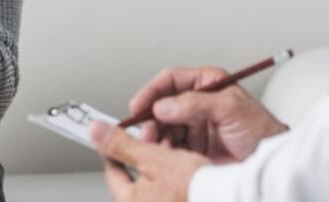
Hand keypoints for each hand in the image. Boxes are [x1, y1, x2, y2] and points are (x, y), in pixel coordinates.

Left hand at [91, 121, 208, 201]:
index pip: (112, 170)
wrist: (232, 198)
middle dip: (145, 151)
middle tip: (154, 136)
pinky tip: (188, 163)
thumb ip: (122, 145)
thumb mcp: (153, 159)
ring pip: (155, 179)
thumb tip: (96, 132)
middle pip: (136, 175)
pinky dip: (175, 173)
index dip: (116, 146)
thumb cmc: (196, 189)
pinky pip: (171, 187)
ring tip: (175, 147)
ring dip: (162, 160)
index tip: (119, 132)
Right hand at [129, 67, 287, 162]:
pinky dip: (164, 151)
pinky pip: (171, 146)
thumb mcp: (231, 110)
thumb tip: (165, 105)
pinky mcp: (194, 148)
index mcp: (208, 84)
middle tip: (146, 132)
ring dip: (156, 136)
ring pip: (164, 127)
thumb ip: (197, 104)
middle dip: (151, 118)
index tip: (138, 105)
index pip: (171, 81)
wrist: (272, 164)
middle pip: (163, 105)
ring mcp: (196, 126)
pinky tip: (165, 155)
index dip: (152, 91)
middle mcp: (199, 103)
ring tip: (156, 145)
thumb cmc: (263, 132)